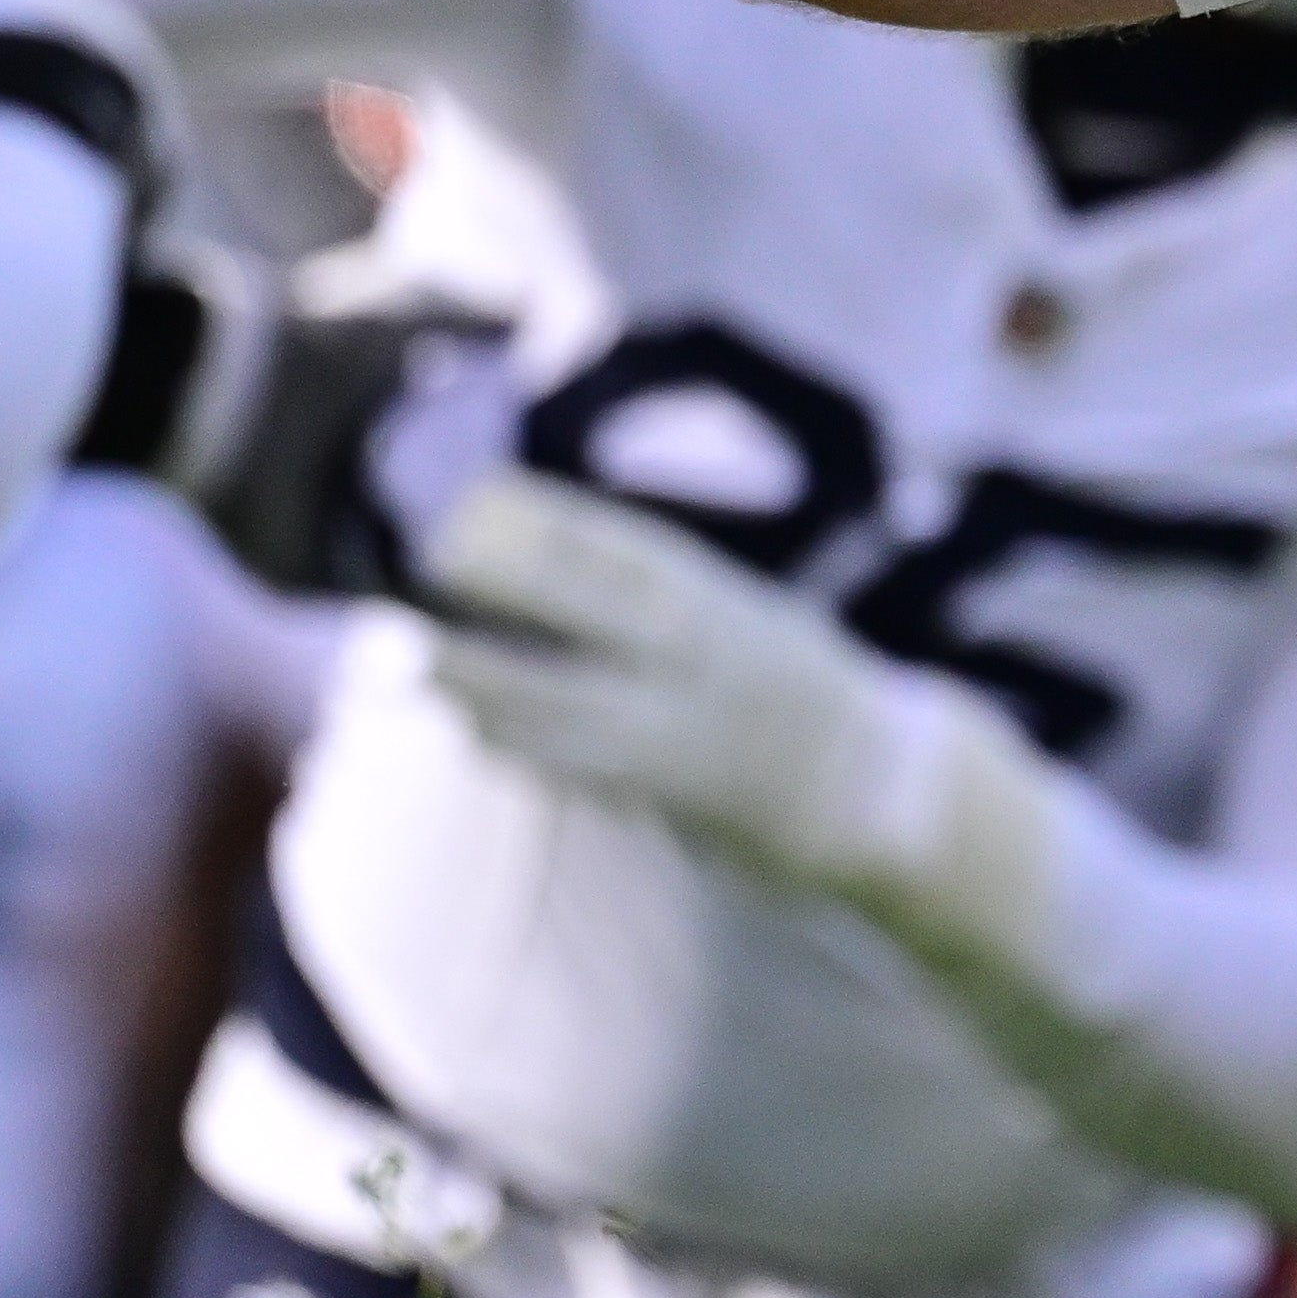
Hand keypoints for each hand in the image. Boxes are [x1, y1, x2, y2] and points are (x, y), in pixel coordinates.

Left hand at [420, 472, 1037, 909]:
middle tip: (416, 577)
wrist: (880, 785)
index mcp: (718, 599)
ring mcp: (680, 727)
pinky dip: (519, 742)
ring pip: (555, 700)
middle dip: (494, 592)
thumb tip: (545, 551)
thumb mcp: (745, 613)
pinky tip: (476, 727)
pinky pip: (572, 763)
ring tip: (420, 663)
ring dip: (481, 682)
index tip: (469, 503)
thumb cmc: (796, 686)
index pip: (616, 546)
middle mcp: (698, 655)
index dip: (537, 522)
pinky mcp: (665, 793)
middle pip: (574, 613)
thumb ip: (656, 594)